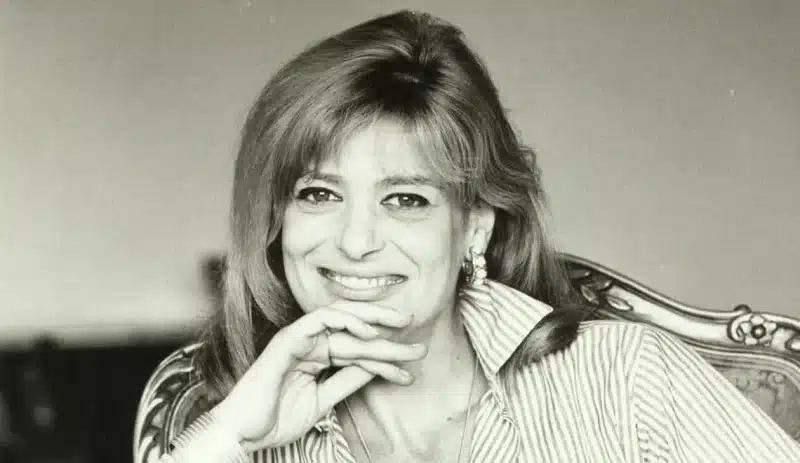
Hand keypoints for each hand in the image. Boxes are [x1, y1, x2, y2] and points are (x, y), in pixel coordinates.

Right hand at [210, 301, 425, 450]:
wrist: (243, 433)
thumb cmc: (276, 418)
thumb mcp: (323, 399)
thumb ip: (347, 380)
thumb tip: (378, 366)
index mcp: (316, 356)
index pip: (357, 349)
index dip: (386, 357)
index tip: (411, 367)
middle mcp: (309, 343)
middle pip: (354, 331)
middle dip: (387, 332)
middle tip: (416, 337)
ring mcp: (298, 339)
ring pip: (341, 319)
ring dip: (372, 320)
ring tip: (399, 326)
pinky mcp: (287, 340)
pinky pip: (319, 321)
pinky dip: (344, 321)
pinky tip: (367, 331)